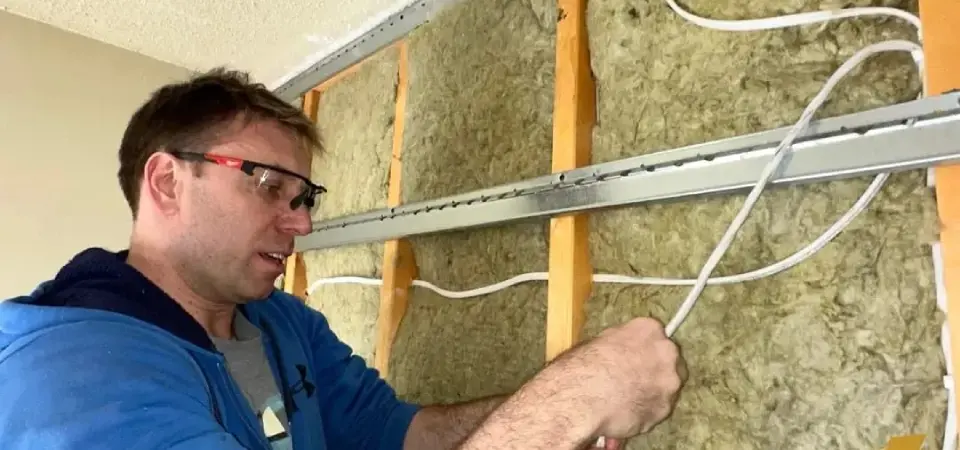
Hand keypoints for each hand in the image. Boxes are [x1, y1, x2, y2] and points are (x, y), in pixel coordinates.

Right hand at [567, 317, 686, 440]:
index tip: (636, 356)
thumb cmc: (587, 365)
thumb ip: (621, 343)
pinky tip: (628, 413)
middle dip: (655, 369)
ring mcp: (670, 382)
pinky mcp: (666, 408)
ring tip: (629, 399)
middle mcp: (666, 353)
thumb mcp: (600, 341)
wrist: (587, 396)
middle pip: (669, 360)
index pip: (654, 334)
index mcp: (649, 329)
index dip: (644, 348)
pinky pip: (658, 409)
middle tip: (635, 378)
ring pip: (667, 387)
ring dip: (653, 391)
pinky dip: (646, 411)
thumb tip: (620, 350)